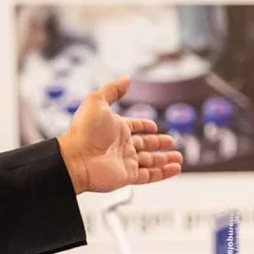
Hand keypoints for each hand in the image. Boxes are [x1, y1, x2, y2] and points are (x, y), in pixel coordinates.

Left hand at [59, 77, 183, 193]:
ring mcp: (125, 161)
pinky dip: (164, 173)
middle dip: (159, 143)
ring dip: (165, 159)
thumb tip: (127, 78)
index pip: (135, 126)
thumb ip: (113, 89)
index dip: (144, 126)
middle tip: (172, 142)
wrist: (75, 159)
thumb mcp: (97, 101)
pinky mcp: (128, 176)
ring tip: (179, 157)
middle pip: (145, 145)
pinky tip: (175, 169)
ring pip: (150, 161)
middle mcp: (121, 145)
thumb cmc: (83, 131)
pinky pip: (149, 175)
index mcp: (116, 128)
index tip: (154, 126)